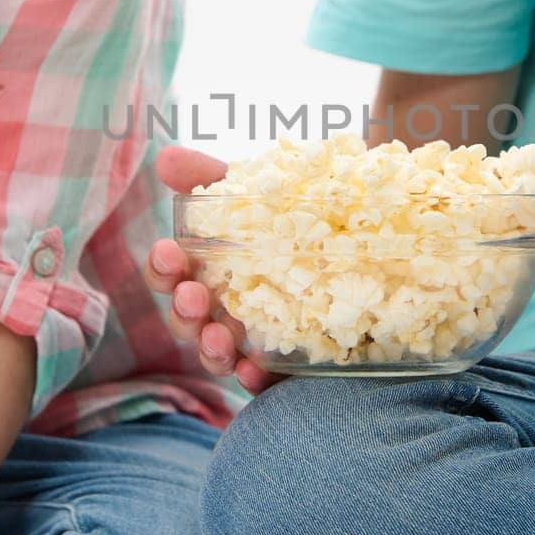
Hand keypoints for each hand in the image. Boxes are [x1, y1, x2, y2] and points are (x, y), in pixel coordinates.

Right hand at [146, 146, 281, 395]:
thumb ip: (212, 178)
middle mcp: (225, 306)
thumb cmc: (299, 223)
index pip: (173, 273)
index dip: (162, 267)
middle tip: (193, 296)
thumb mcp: (261, 195)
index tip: (167, 251)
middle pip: (188, 317)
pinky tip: (251, 370)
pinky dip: (251, 376)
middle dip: (183, 310)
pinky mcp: (286, 365)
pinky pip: (262, 379)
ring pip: (217, 352)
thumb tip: (163, 155)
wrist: (372, 250)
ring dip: (210, 347)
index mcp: (212, 267)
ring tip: (219, 337)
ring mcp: (253, 339)